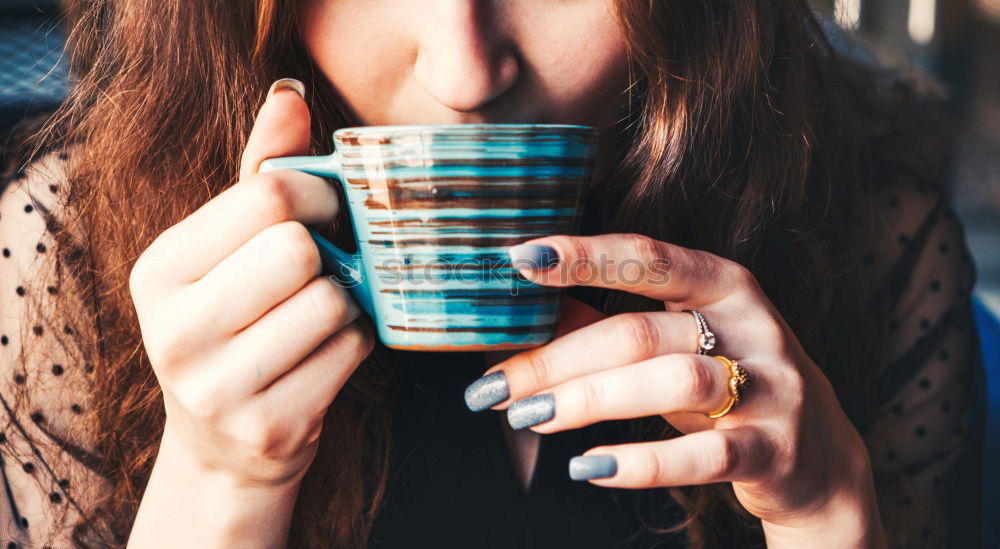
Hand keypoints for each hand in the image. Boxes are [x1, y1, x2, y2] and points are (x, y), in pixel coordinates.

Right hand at [129, 79, 373, 489]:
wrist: (223, 445)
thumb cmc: (235, 327)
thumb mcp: (228, 249)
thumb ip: (259, 173)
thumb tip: (290, 97)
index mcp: (159, 271)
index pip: (265, 196)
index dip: (317, 194)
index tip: (324, 209)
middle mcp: (174, 330)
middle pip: (299, 248)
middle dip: (329, 253)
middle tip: (325, 265)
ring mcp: (217, 388)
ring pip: (331, 302)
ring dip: (345, 302)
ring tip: (320, 313)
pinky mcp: (268, 428)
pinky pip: (351, 351)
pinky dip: (356, 342)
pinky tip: (328, 350)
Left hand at [466, 234, 884, 546]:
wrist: (817, 455)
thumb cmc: (728, 381)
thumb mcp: (676, 342)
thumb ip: (610, 322)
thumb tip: (528, 310)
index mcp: (722, 284)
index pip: (646, 256)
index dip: (582, 255)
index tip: (519, 260)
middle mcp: (749, 326)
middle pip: (638, 332)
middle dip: (556, 359)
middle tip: (493, 386)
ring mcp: (769, 388)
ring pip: (670, 382)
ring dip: (589, 401)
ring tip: (529, 418)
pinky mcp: (774, 450)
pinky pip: (703, 455)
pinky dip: (641, 463)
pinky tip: (588, 466)